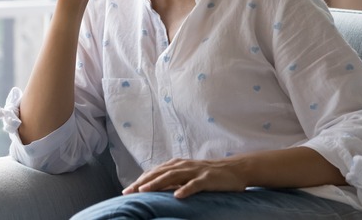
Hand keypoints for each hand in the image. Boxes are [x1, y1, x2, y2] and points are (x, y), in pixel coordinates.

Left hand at [122, 157, 247, 198]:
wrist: (235, 169)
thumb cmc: (209, 174)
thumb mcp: (188, 175)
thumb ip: (173, 180)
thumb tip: (155, 189)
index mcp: (178, 164)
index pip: (155, 172)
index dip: (140, 180)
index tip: (127, 191)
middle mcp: (184, 165)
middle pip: (159, 173)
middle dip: (143, 182)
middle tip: (129, 192)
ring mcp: (195, 171)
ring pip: (173, 176)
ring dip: (157, 183)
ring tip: (144, 191)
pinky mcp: (207, 179)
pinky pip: (195, 184)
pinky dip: (185, 189)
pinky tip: (177, 196)